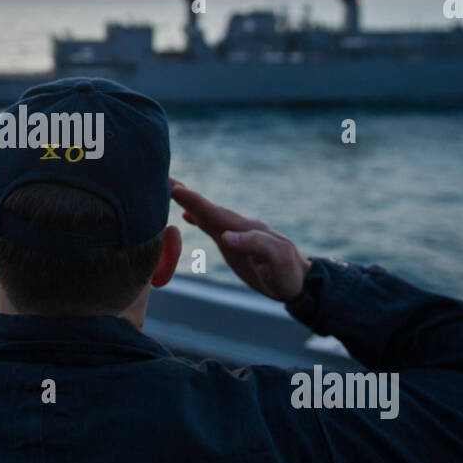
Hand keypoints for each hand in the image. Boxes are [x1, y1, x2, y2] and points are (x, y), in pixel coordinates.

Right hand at [170, 179, 310, 302]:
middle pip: (209, 208)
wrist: (297, 281)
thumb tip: (226, 236)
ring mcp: (236, 233)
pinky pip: (212, 226)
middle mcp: (239, 227)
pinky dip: (198, 217)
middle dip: (187, 196)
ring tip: (171, 188)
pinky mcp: (233, 243)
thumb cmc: (287, 273)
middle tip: (166, 180)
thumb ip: (254, 245)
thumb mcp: (276, 260)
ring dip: (190, 202)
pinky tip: (186, 214)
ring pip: (209, 214)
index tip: (176, 189)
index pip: (217, 213)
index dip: (195, 202)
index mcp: (247, 229)